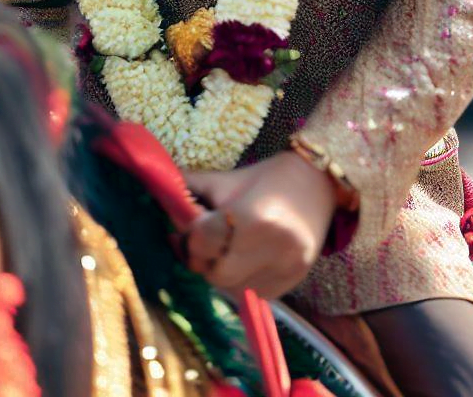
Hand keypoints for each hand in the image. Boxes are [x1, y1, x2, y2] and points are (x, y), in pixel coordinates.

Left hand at [182, 151, 339, 298]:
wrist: (318, 182)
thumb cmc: (266, 177)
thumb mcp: (226, 179)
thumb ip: (189, 188)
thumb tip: (155, 191)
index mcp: (254, 216)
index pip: (203, 240)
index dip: (189, 235)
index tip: (187, 228)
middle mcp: (273, 247)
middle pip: (216, 274)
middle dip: (202, 259)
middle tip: (202, 243)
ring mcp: (287, 268)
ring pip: (233, 290)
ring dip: (220, 274)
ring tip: (223, 251)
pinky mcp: (295, 281)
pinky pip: (254, 295)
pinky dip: (241, 282)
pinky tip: (243, 261)